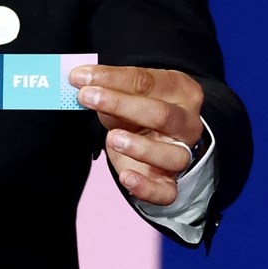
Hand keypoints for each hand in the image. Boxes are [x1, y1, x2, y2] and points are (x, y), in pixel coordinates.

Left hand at [69, 64, 203, 206]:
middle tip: (87, 97)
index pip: (147, 81)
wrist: (150, 141)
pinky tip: (126, 178)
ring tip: (112, 138)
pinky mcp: (170, 182)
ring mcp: (181, 154)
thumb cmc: (136, 110)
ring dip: (140, 147)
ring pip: (172, 155)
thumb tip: (80, 78)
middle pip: (161, 114)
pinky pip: (166, 192)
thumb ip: (108, 86)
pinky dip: (147, 188)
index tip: (81, 76)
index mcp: (180, 90)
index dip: (111, 78)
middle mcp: (187, 123)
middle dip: (120, 104)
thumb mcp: (125, 92)